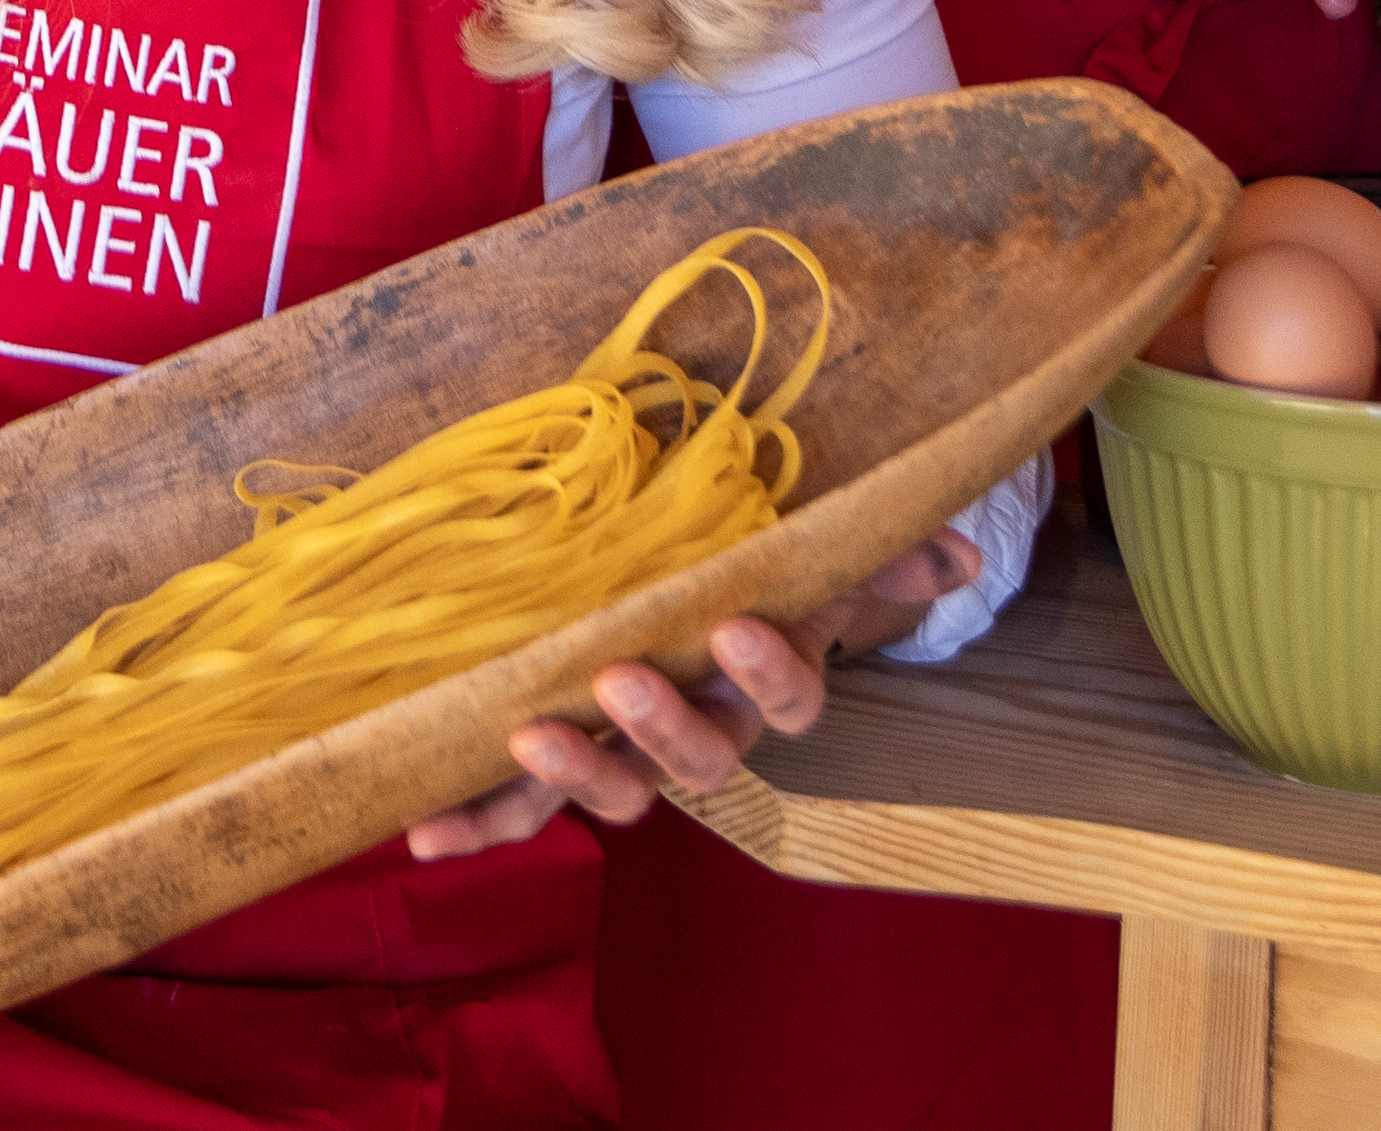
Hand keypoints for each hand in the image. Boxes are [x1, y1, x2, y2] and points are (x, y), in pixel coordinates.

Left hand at [402, 530, 978, 857]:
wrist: (690, 590)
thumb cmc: (747, 558)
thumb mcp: (808, 547)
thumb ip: (877, 552)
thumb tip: (958, 551)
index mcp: (764, 678)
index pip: (792, 700)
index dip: (772, 673)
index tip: (739, 628)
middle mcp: (702, 729)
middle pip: (700, 761)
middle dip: (663, 729)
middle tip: (619, 681)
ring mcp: (628, 752)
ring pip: (614, 792)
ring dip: (571, 781)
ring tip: (524, 744)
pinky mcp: (556, 758)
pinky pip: (521, 805)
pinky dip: (476, 821)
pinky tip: (421, 832)